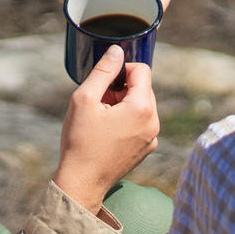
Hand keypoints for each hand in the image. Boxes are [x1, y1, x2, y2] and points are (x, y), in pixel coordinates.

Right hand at [54, 46, 158, 214]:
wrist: (82, 182)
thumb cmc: (80, 141)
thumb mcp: (85, 99)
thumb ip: (103, 72)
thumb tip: (116, 51)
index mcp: (142, 108)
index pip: (142, 70)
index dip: (121, 70)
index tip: (104, 83)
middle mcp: (154, 123)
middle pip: (143, 88)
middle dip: (122, 89)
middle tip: (99, 102)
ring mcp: (152, 138)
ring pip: (142, 106)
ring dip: (123, 104)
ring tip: (101, 118)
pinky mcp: (146, 149)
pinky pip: (142, 123)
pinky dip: (127, 121)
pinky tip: (107, 132)